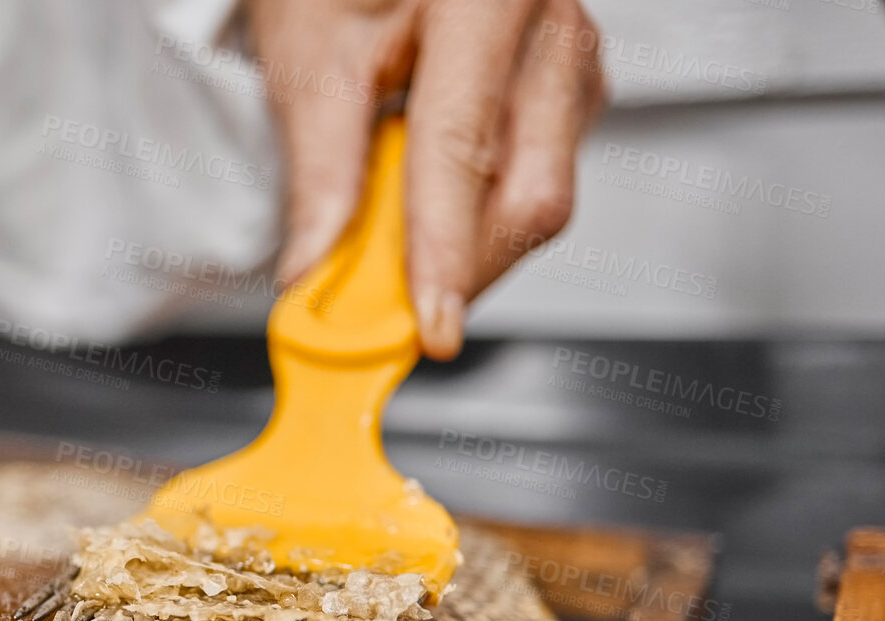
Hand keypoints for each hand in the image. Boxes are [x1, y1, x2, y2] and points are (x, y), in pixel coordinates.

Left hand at [248, 0, 605, 358]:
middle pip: (530, 191)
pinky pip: (538, 177)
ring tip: (393, 231)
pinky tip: (431, 196)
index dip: (443, 253)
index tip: (426, 325)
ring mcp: (573, 58)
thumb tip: (316, 267)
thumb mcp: (311, 54)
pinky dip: (476, 213)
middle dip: (458, 268)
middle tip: (388, 310)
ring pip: (539, 196)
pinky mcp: (572, 88)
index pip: (463, 150)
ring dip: (465, 243)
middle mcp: (551, 22)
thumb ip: (321, 171)